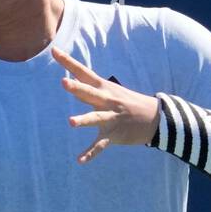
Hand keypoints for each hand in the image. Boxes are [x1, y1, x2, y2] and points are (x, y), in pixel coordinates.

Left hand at [52, 46, 160, 163]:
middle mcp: (107, 101)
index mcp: (104, 88)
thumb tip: (71, 81)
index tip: (54, 50)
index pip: (83, 72)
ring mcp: (111, 118)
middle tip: (63, 82)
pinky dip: (90, 153)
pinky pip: (100, 145)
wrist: (156, 118)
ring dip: (83, 119)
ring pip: (95, 118)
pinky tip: (79, 160)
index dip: (68, 62)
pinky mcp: (114, 134)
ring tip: (71, 122)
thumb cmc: (128, 103)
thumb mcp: (111, 92)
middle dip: (76, 88)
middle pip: (89, 93)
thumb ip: (89, 89)